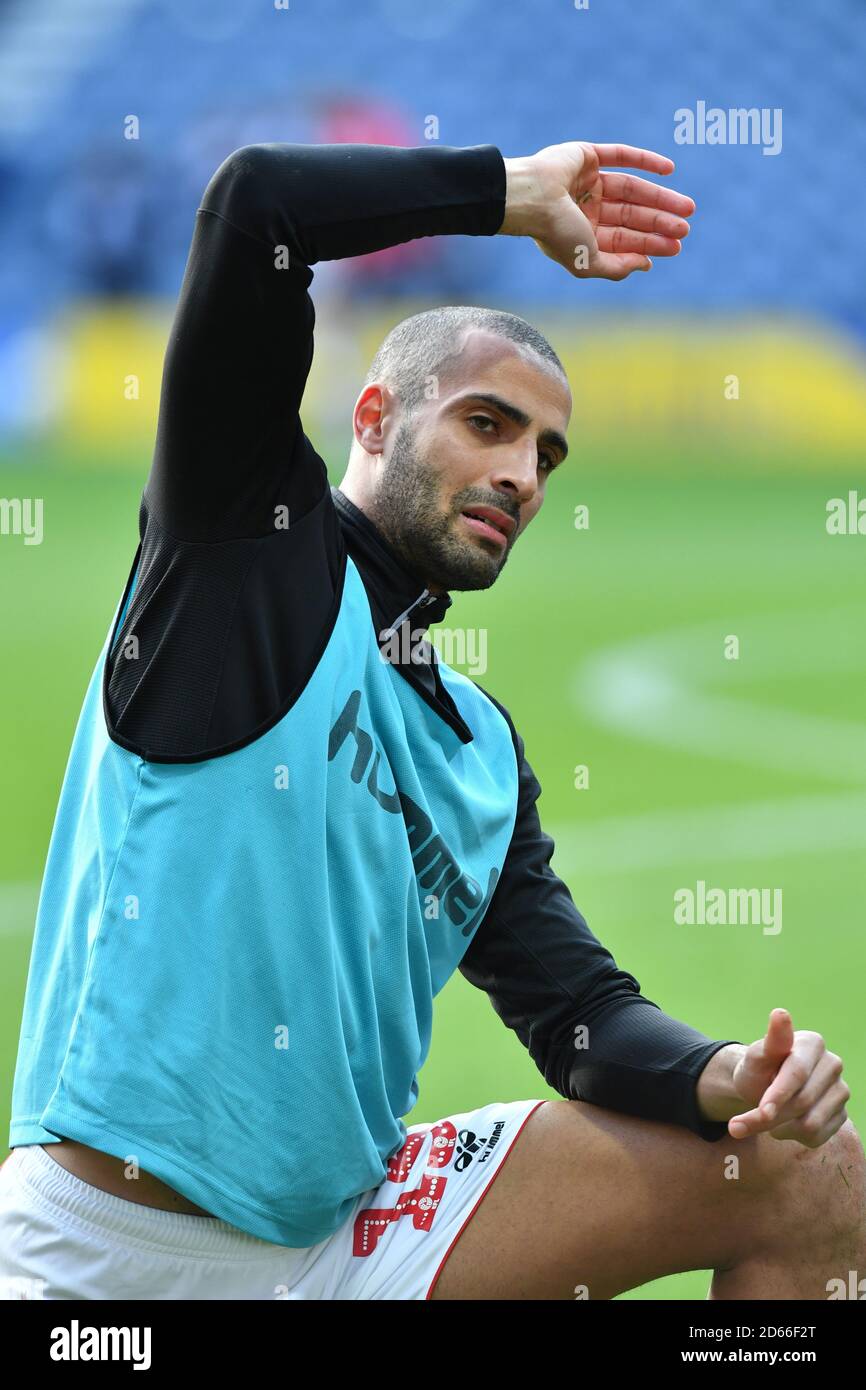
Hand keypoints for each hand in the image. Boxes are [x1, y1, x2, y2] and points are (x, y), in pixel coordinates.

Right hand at [500, 141, 693, 280]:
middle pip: (631, 215)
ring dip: (660, 198)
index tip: (675, 247)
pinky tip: (670, 170)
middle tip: (685, 228)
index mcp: (581, 234)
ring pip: (631, 189)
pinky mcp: (587, 155)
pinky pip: (622, 155)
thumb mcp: (588, 262)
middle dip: (659, 223)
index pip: (623, 239)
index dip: (650, 244)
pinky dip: (646, 161)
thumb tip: (646, 264)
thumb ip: (616, 267)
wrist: (532, 198)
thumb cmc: (556, 233)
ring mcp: (586, 180)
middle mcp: (585, 208)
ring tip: (687, 208)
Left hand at [725, 1009, 849, 1147]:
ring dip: (779, 1128)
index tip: (761, 1112)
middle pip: (802, 1102)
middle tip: (739, 1125)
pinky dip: (792, 1136)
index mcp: (813, 1043)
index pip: (797, 1073)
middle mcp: (833, 1065)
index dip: (778, 1095)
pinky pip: (817, 1137)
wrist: (763, 1088)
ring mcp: (841, 1091)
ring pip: (810, 1123)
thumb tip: (780, 1013)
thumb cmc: (758, 1069)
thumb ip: (771, 1041)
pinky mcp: (841, 1115)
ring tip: (767, 1117)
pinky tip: (784, 1124)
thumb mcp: (757, 1056)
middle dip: (769, 1117)